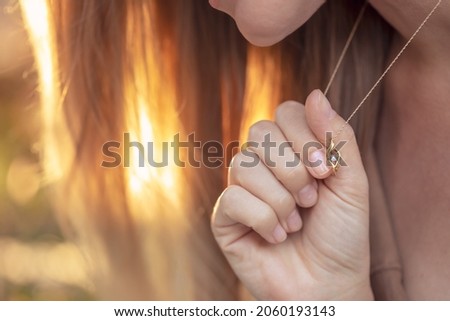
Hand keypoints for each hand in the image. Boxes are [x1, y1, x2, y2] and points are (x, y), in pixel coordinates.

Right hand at [211, 90, 372, 299]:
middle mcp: (263, 165)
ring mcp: (242, 189)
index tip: (325, 170)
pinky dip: (263, 220)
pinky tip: (276, 236)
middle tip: (311, 199)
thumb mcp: (351, 182)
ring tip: (296, 222)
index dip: (303, 136)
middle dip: (291, 169)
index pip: (284, 113)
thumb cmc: (341, 235)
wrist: (328, 283)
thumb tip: (315, 93)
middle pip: (259, 133)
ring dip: (280, 199)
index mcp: (292, 151)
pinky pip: (234, 199)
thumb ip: (337, 136)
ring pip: (244, 165)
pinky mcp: (226, 217)